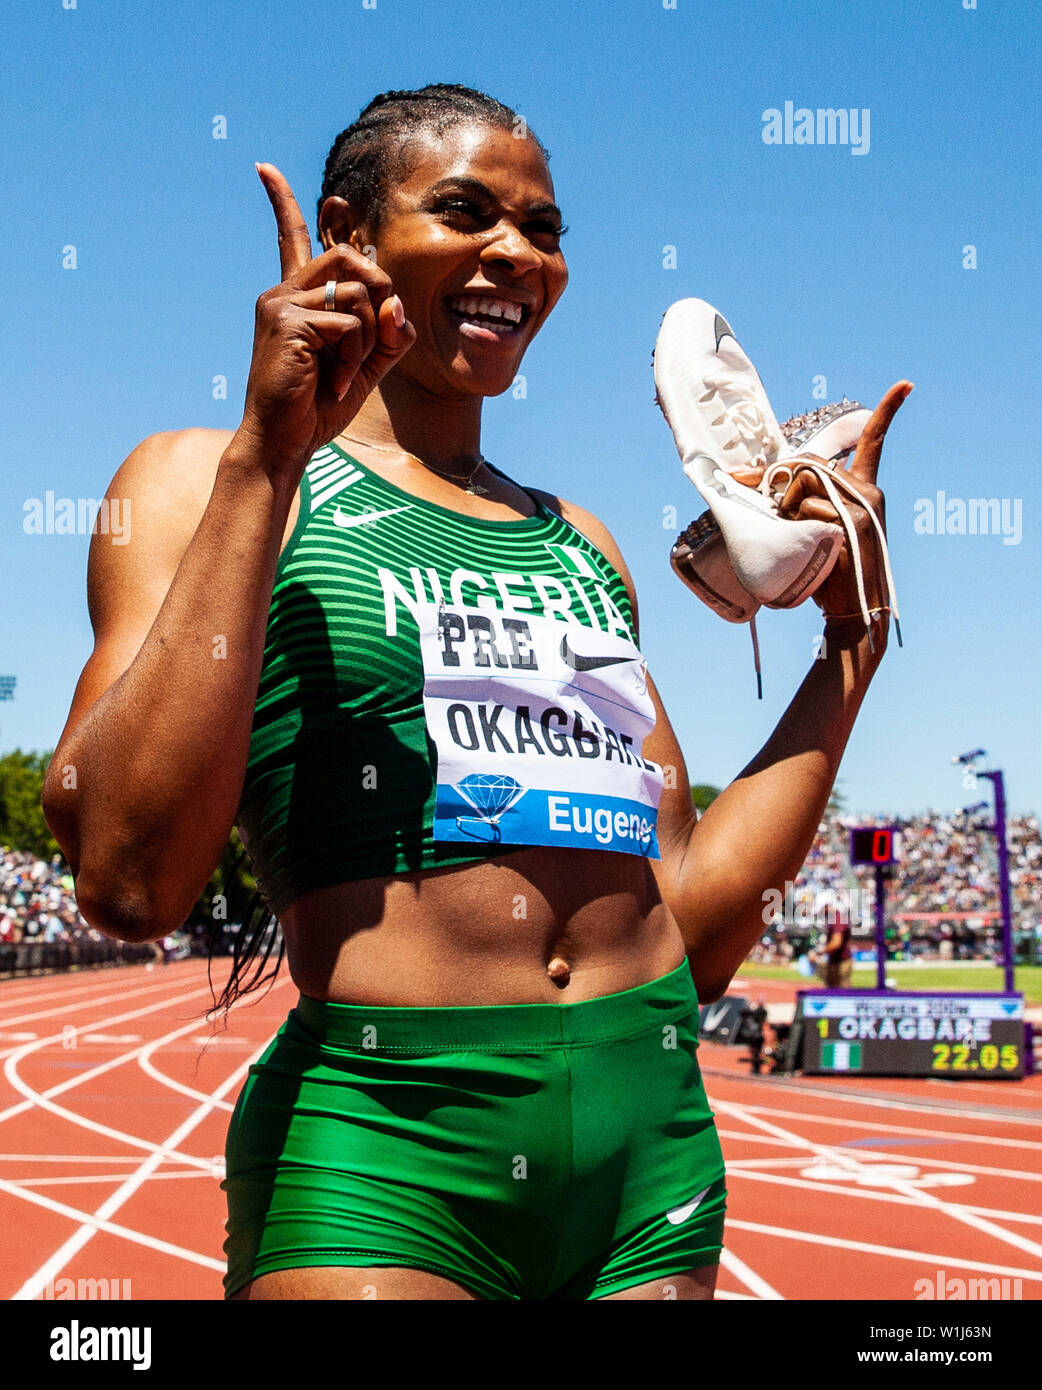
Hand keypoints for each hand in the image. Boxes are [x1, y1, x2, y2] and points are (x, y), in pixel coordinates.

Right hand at [235, 163, 415, 475]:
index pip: (290, 238)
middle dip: (379, 296)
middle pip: (351, 257)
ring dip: (367, 340)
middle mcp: (283, 293)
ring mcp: (281, 305)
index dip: (282, 202)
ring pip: (358, 293)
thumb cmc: (319, 406)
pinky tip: (336, 382)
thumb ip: (387, 332)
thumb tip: (395, 303)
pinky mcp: (287, 323)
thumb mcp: (366, 365)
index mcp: (296, 298)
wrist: (286, 442)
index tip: (264, 167)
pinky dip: (354, 358)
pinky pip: (349, 323)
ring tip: (344, 373)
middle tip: (370, 341)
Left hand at [775, 381, 912, 628]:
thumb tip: (766, 481)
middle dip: (780, 480)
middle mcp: (869, 491)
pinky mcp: (854, 521)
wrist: (851, 611)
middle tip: (763, 499)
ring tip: (799, 533)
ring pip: (805, 481)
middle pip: (811, 462)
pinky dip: (797, 525)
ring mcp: (864, 505)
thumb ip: (806, 501)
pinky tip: (815, 545)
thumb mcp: (818, 527)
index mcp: (866, 489)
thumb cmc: (829, 571)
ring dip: (787, 505)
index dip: (887, 412)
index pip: (874, 442)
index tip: (905, 385)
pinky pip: (808, 506)